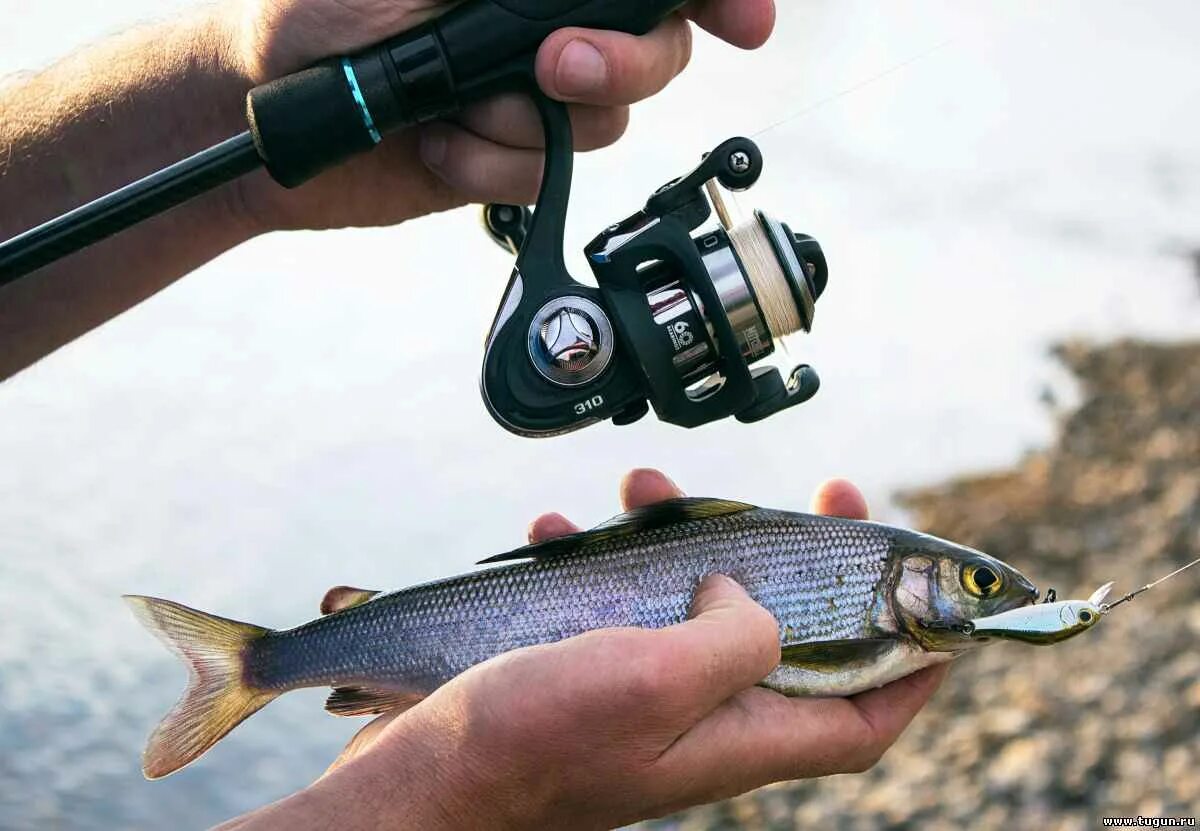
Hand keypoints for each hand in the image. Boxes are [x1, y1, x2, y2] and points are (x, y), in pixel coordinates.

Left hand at [223, 0, 776, 231]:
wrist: (265, 116)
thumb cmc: (319, 10)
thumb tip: (587, 0)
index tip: (745, 18)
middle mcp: (544, 24)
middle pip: (655, 48)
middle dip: (618, 65)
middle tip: (554, 67)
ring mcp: (530, 93)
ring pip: (605, 121)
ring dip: (523, 126)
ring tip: (448, 109)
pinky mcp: (507, 157)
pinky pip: (548, 176)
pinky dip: (491, 169)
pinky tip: (438, 147)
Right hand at [250, 469, 944, 830]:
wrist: (418, 785)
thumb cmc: (533, 745)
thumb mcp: (655, 682)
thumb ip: (735, 638)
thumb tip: (750, 594)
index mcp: (740, 735)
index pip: (867, 713)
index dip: (914, 660)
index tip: (923, 588)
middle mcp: (701, 720)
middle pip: (787, 637)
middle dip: (795, 558)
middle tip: (802, 495)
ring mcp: (640, 696)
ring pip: (694, 603)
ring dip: (681, 539)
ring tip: (639, 490)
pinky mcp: (583, 674)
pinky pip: (615, 604)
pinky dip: (599, 560)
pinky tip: (555, 533)